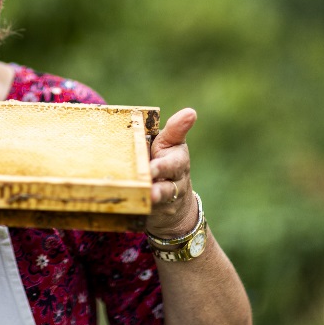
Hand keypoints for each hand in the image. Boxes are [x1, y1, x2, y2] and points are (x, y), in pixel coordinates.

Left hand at [146, 108, 197, 237]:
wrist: (172, 201)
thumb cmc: (165, 161)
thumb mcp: (170, 144)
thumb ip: (175, 130)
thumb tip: (190, 112)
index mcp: (177, 161)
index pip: (175, 162)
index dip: (164, 165)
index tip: (155, 167)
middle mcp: (175, 182)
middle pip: (168, 184)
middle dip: (158, 182)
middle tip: (149, 175)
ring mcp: (165, 200)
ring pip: (160, 200)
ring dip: (153, 198)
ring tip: (148, 196)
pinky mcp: (154, 212)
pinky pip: (147, 210)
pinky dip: (141, 208)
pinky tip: (132, 206)